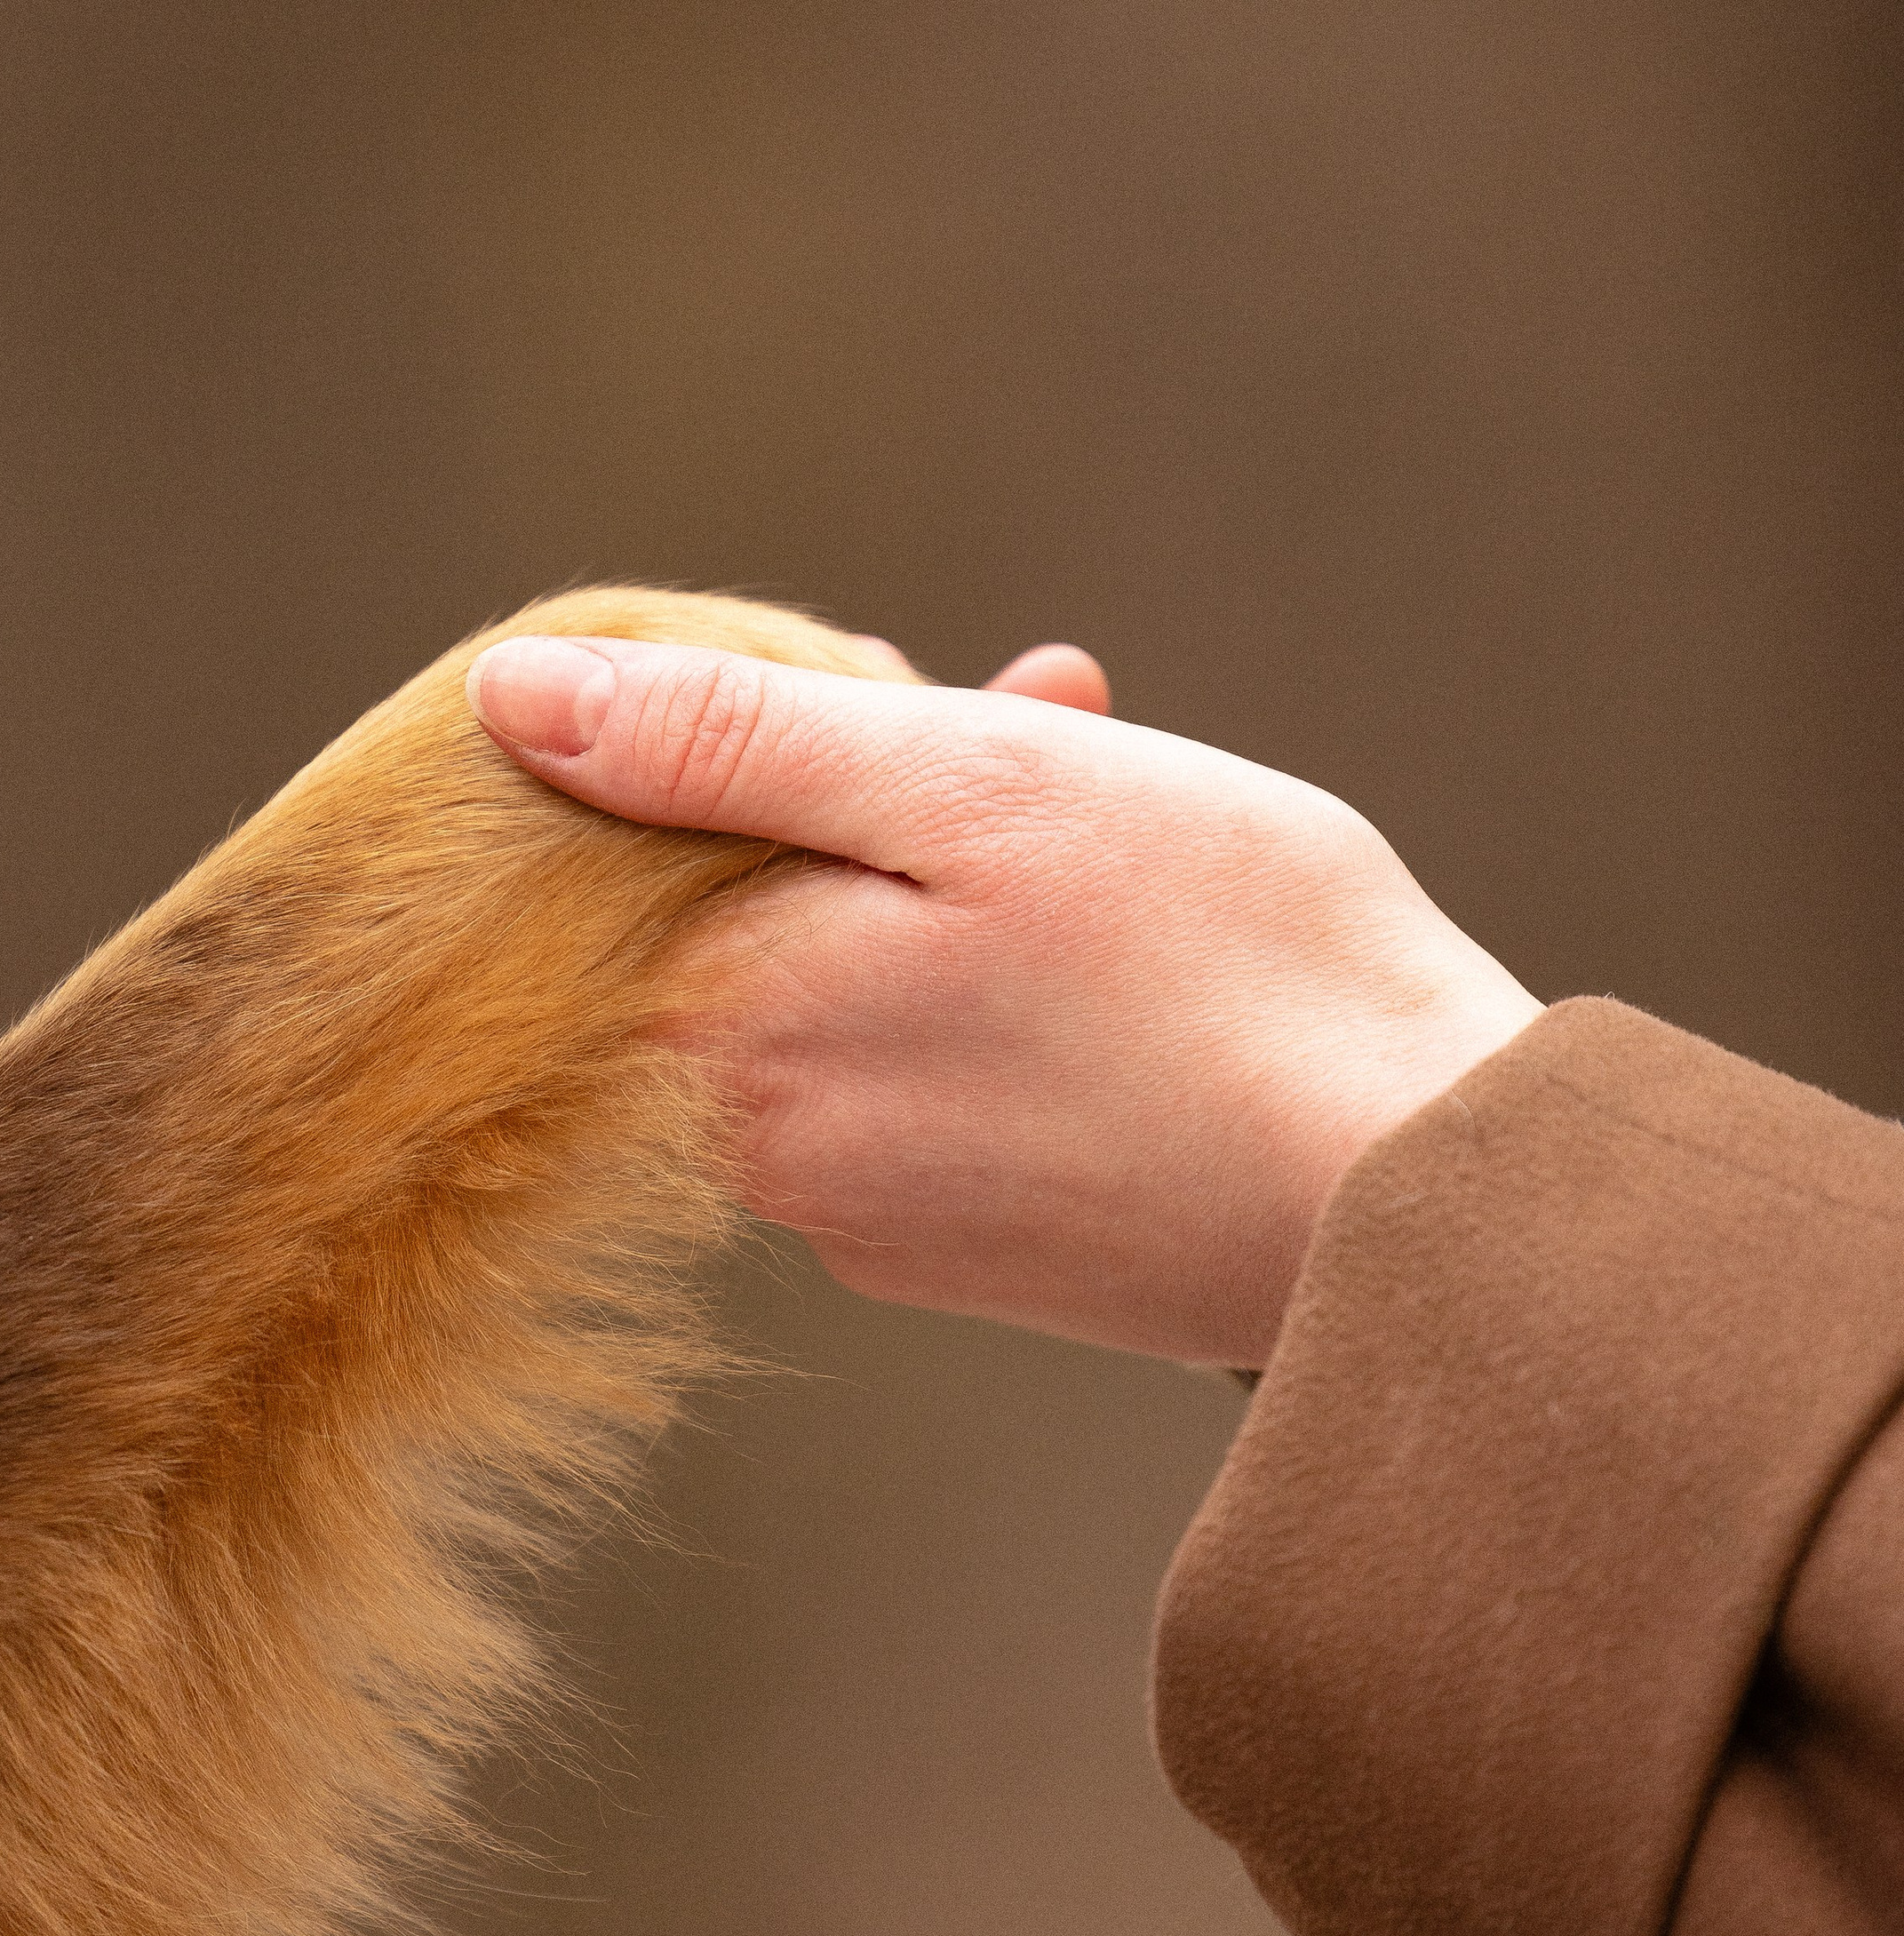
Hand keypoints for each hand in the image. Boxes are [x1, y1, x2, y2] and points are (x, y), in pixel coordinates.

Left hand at [464, 630, 1539, 1367]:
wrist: (1424, 1207)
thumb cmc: (1222, 967)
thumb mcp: (975, 787)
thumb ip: (728, 741)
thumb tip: (510, 701)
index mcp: (728, 1027)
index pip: (616, 845)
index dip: (749, 723)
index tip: (884, 682)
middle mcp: (761, 1151)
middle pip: (747, 910)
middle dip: (875, 782)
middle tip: (1049, 706)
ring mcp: (867, 1217)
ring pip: (851, 979)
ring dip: (951, 867)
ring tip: (1107, 784)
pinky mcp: (965, 1253)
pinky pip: (928, 1070)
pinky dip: (997, 979)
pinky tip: (1122, 930)